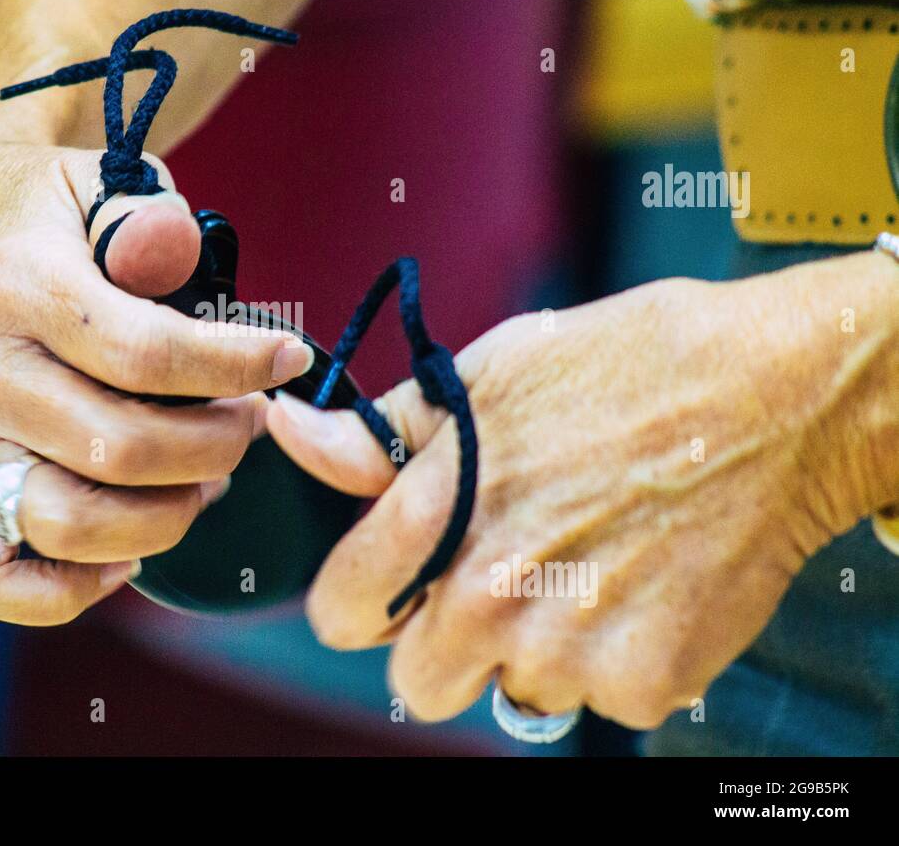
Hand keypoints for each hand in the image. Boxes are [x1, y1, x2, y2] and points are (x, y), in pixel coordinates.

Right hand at [0, 134, 311, 624]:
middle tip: (251, 421)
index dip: (239, 366)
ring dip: (167, 515)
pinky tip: (125, 556)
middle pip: (123, 449)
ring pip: (69, 522)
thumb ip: (145, 218)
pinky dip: (63, 593)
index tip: (289, 357)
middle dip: (219, 445)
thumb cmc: (46, 210)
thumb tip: (175, 249)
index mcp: (16, 285)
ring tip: (208, 479)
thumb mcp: (98, 183)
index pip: (147, 354)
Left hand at [268, 260, 898, 727]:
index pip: (339, 615)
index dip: (362, 597)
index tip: (396, 581)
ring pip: (511, 692)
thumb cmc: (624, 367)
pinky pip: (597, 701)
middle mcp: (489, 597)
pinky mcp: (643, 682)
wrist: (778, 396)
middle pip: (418, 680)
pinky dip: (617, 660)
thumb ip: (378, 437)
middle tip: (508, 575)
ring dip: (536, 651)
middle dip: (448, 638)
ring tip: (587, 567)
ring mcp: (567, 649)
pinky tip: (644, 585)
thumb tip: (291, 435)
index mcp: (435, 517)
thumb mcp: (485, 376)